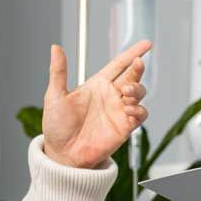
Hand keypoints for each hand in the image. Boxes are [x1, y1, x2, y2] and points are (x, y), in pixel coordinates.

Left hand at [41, 40, 150, 167]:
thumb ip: (58, 72)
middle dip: (137, 69)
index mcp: (96, 85)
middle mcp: (110, 96)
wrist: (62, 155)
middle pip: (132, 76)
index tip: (146, 44)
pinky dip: (139, 110)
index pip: (119, 64)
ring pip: (139, 94)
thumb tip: (55, 47)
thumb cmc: (57, 127)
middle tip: (136, 65)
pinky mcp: (124, 127)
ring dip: (137, 89)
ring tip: (126, 92)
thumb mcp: (54, 96)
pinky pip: (140, 115)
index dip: (132, 53)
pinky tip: (128, 109)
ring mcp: (118, 111)